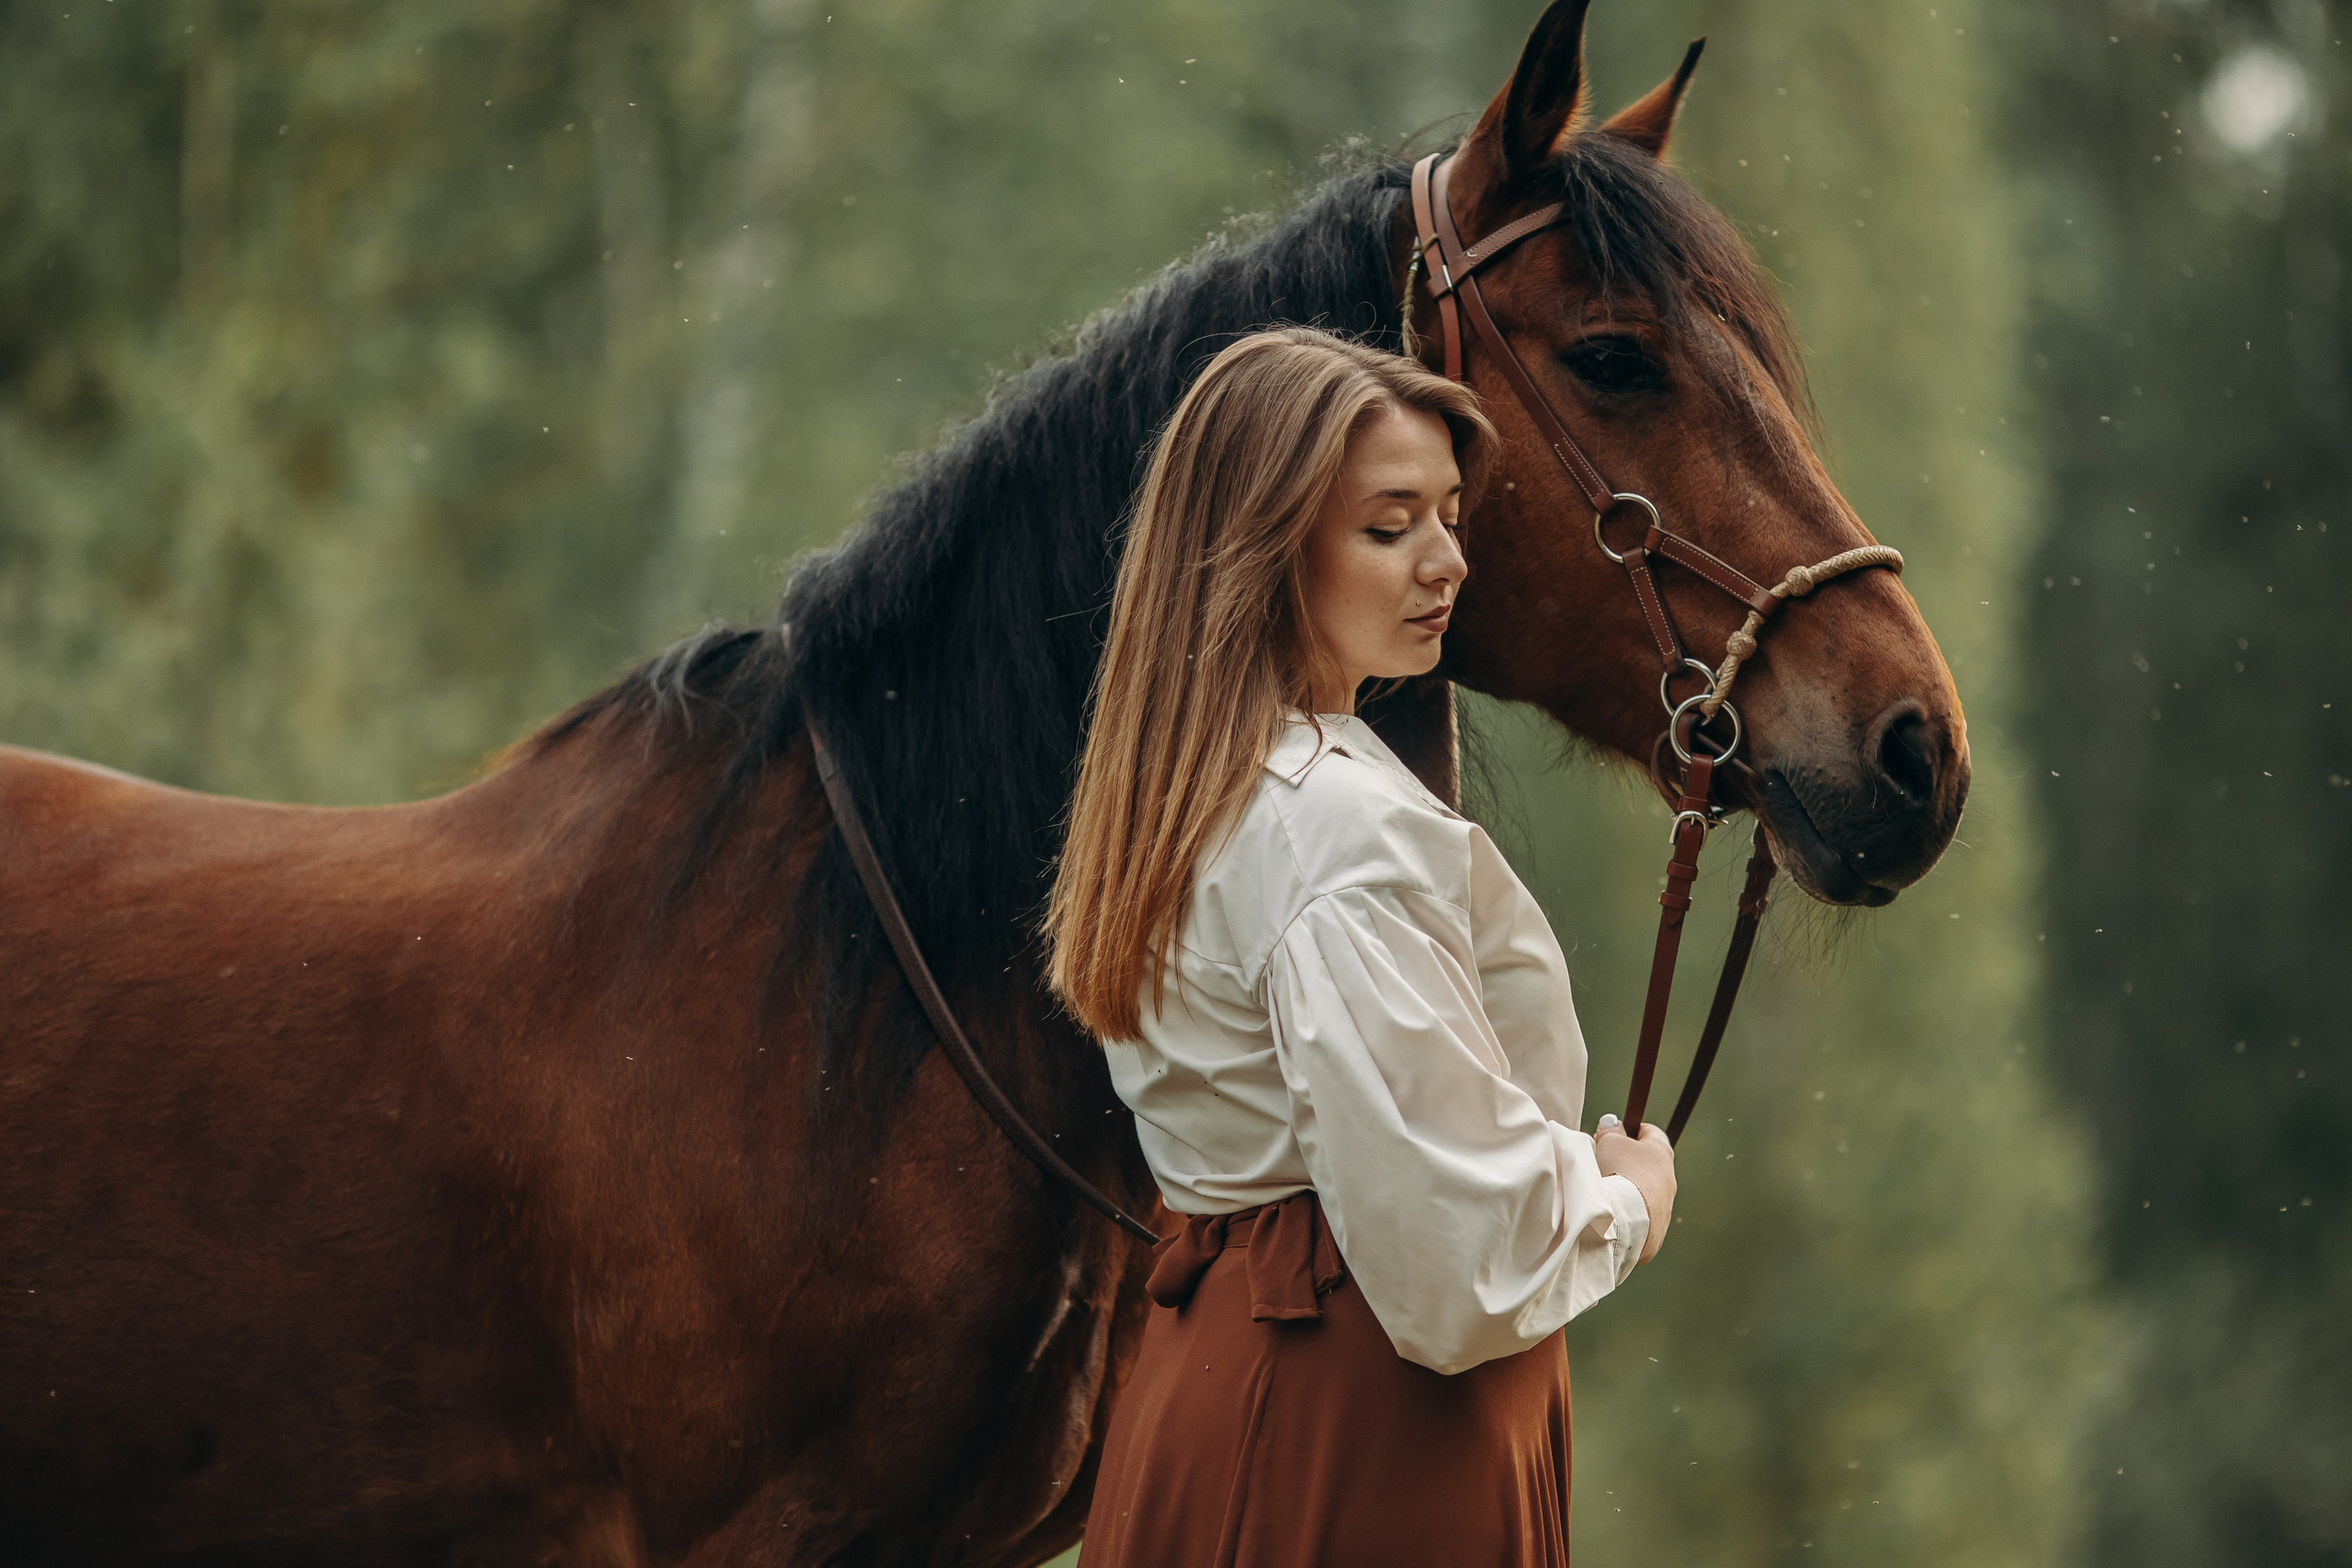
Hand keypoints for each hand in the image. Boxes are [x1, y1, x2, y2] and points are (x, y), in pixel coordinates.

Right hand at [1594, 1114, 1676, 1264]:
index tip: (1616, 1134)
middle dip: (1627, 1161)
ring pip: (1646, 1191)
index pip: (1650, 1132)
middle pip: (1648, 1163)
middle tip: (1605, 1162)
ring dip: (1629, 1188)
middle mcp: (1669, 1177)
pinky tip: (1613, 1212)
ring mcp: (1666, 1205)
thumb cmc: (1618, 1172)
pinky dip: (1629, 1212)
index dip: (1631, 1130)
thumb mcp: (1609, 1141)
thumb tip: (1612, 1125)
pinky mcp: (1658, 1229)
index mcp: (1661, 1152)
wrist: (1625, 1218)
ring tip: (1607, 1192)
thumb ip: (1611, 1131)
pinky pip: (1642, 1215)